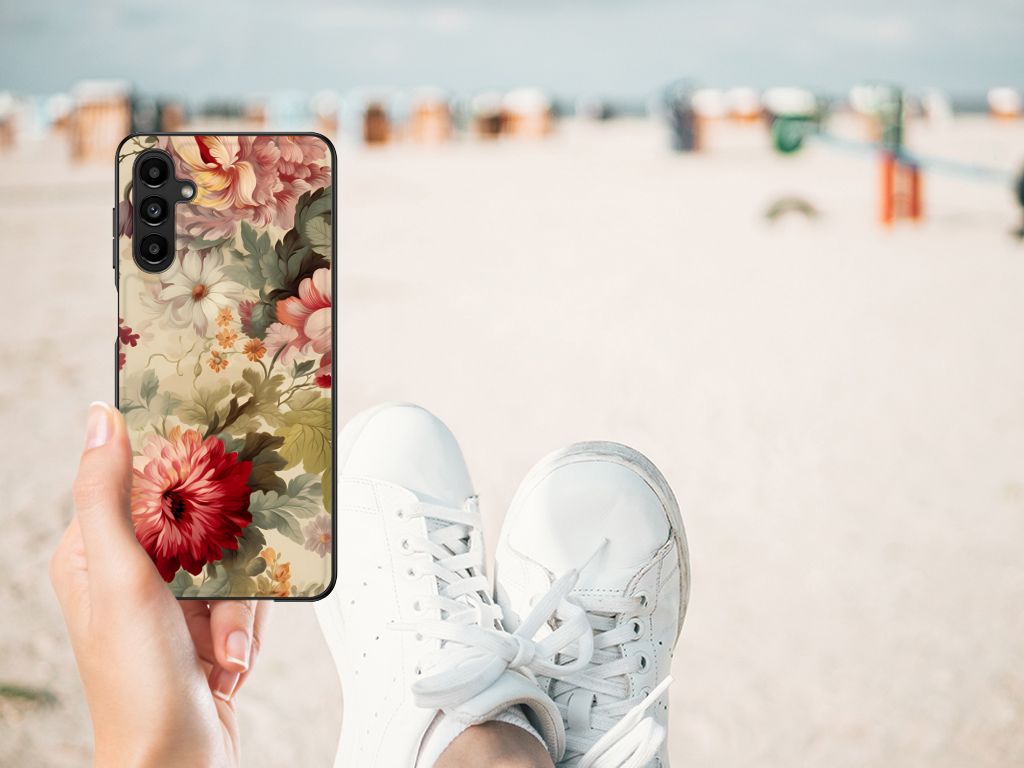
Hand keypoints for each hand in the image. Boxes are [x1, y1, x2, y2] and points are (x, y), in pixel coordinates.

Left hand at [50, 402, 270, 767]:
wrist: (179, 762)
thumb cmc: (138, 684)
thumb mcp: (121, 578)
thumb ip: (107, 496)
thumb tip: (100, 418)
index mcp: (94, 554)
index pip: (139, 483)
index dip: (177, 475)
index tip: (210, 469)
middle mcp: (131, 574)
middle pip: (198, 521)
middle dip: (223, 557)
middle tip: (220, 582)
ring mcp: (170, 602)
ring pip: (231, 559)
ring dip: (237, 605)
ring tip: (222, 643)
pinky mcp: (205, 626)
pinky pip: (246, 596)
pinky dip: (247, 625)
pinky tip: (230, 656)